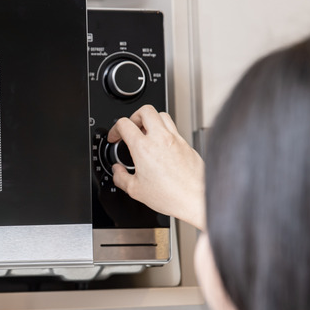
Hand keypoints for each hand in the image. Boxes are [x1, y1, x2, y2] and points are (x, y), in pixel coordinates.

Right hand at [107, 104, 205, 230]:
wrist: (194, 199)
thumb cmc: (170, 195)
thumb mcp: (135, 190)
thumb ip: (120, 177)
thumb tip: (117, 171)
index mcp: (143, 147)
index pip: (124, 124)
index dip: (115, 129)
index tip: (115, 137)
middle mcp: (160, 139)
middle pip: (145, 110)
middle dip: (134, 116)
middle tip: (131, 128)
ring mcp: (176, 139)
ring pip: (162, 115)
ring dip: (151, 120)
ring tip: (147, 133)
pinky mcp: (186, 144)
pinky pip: (174, 129)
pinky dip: (165, 132)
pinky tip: (162, 146)